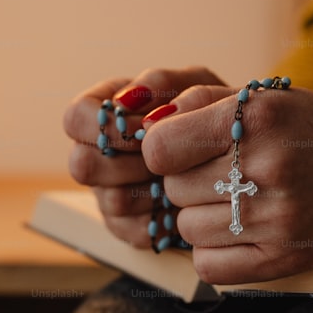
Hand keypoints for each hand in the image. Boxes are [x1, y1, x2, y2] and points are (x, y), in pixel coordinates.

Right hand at [63, 67, 226, 247]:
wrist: (237, 156)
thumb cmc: (210, 112)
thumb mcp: (195, 84)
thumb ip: (161, 83)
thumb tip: (126, 100)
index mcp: (103, 112)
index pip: (75, 118)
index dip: (105, 127)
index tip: (144, 128)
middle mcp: (97, 153)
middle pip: (81, 165)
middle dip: (127, 162)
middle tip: (164, 158)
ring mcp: (108, 192)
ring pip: (110, 200)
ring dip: (152, 189)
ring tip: (181, 176)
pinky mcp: (128, 226)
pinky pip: (134, 229)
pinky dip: (164, 216)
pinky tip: (182, 201)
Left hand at [140, 83, 312, 283]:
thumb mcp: (267, 98)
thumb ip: (201, 102)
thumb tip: (146, 124)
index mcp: (257, 117)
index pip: (160, 147)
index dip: (162, 148)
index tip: (179, 148)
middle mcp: (268, 166)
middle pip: (173, 188)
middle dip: (185, 180)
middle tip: (220, 173)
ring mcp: (278, 217)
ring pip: (186, 227)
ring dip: (200, 215)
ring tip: (237, 200)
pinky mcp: (286, 259)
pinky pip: (208, 264)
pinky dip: (213, 251)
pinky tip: (239, 232)